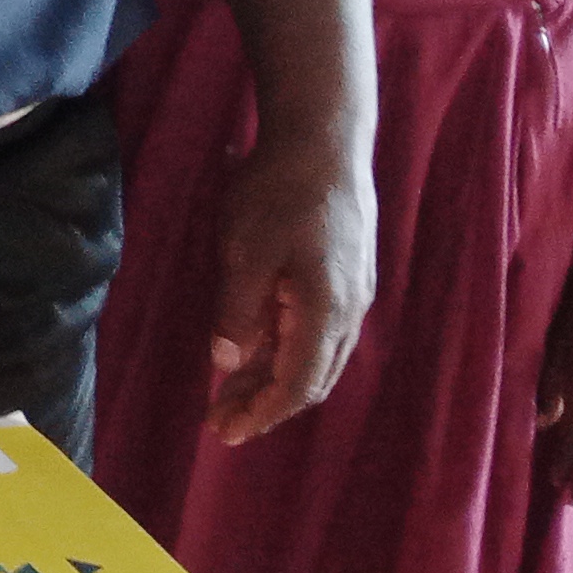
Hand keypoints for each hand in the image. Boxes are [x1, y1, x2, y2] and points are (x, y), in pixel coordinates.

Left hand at [203, 126, 377, 446]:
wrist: (324, 140)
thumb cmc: (279, 192)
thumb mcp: (244, 251)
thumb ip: (238, 312)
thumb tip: (228, 363)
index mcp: (326, 311)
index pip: (298, 384)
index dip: (262, 413)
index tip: (226, 432)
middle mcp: (349, 310)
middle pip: (311, 378)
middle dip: (265, 405)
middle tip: (220, 422)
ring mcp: (352, 293)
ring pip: (315, 356)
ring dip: (274, 379)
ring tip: (230, 393)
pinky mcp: (346, 275)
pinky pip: (318, 331)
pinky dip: (286, 350)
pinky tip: (256, 352)